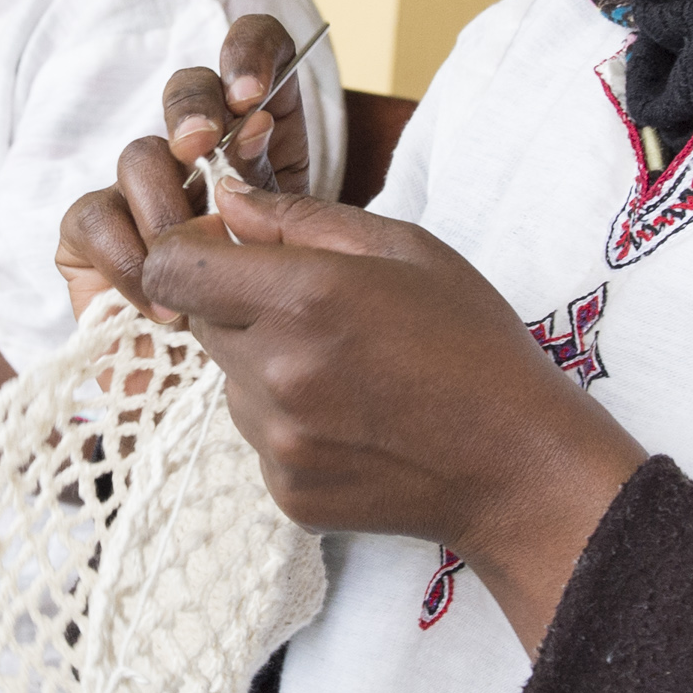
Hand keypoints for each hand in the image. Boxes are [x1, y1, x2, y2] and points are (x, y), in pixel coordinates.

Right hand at [57, 14, 316, 322]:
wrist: (246, 384)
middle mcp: (199, 152)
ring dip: (163, 206)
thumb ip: (289, 198)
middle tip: (202, 149)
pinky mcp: (94, 237)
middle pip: (187, 90)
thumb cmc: (288, 317)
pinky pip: (90, 218)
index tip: (253, 99)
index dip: (248, 53)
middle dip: (192, 112)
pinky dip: (125, 261)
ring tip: (194, 270)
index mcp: (265, 132)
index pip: (255, 48)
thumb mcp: (312, 260)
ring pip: (138, 154)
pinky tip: (161, 309)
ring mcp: (143, 192)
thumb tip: (249, 131)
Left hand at [141, 180, 642, 650]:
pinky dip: (291, 426)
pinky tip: (355, 422)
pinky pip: (259, 441)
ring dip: (265, 369)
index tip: (227, 252)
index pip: (172, 266)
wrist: (519, 465)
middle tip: (318, 316)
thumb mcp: (406, 249)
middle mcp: (277, 372)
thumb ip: (301, 218)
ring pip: (230, 384)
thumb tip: (226, 200)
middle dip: (240, 308)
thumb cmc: (472, 343)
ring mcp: (279, 442)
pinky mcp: (286, 492)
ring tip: (348, 374)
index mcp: (304, 298)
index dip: (189, 251)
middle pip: (201, 322)